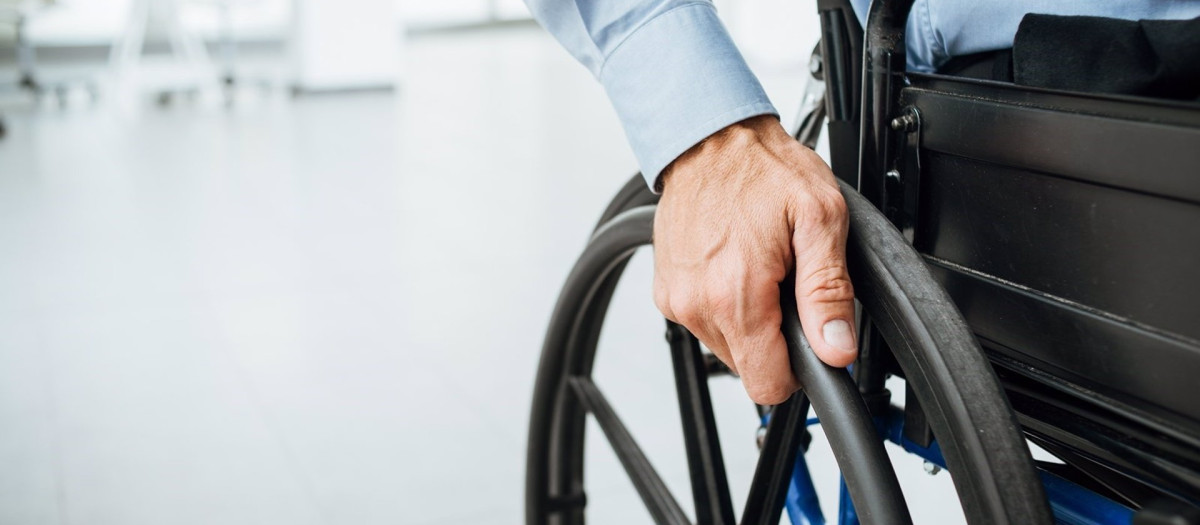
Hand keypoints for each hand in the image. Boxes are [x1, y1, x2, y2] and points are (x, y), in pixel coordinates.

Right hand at [652, 115, 856, 404]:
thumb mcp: (819, 219)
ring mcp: (676, 299)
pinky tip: (733, 263)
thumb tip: (836, 348)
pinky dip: (723, 303)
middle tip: (784, 282)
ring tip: (758, 266)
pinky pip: (704, 321)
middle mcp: (697, 305)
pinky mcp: (666, 292)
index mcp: (736, 295)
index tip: (805, 335)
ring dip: (749, 318)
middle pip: (748, 366)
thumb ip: (829, 292)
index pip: (767, 385)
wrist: (709, 140)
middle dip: (774, 334)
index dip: (797, 369)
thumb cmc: (763, 170)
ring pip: (726, 346)